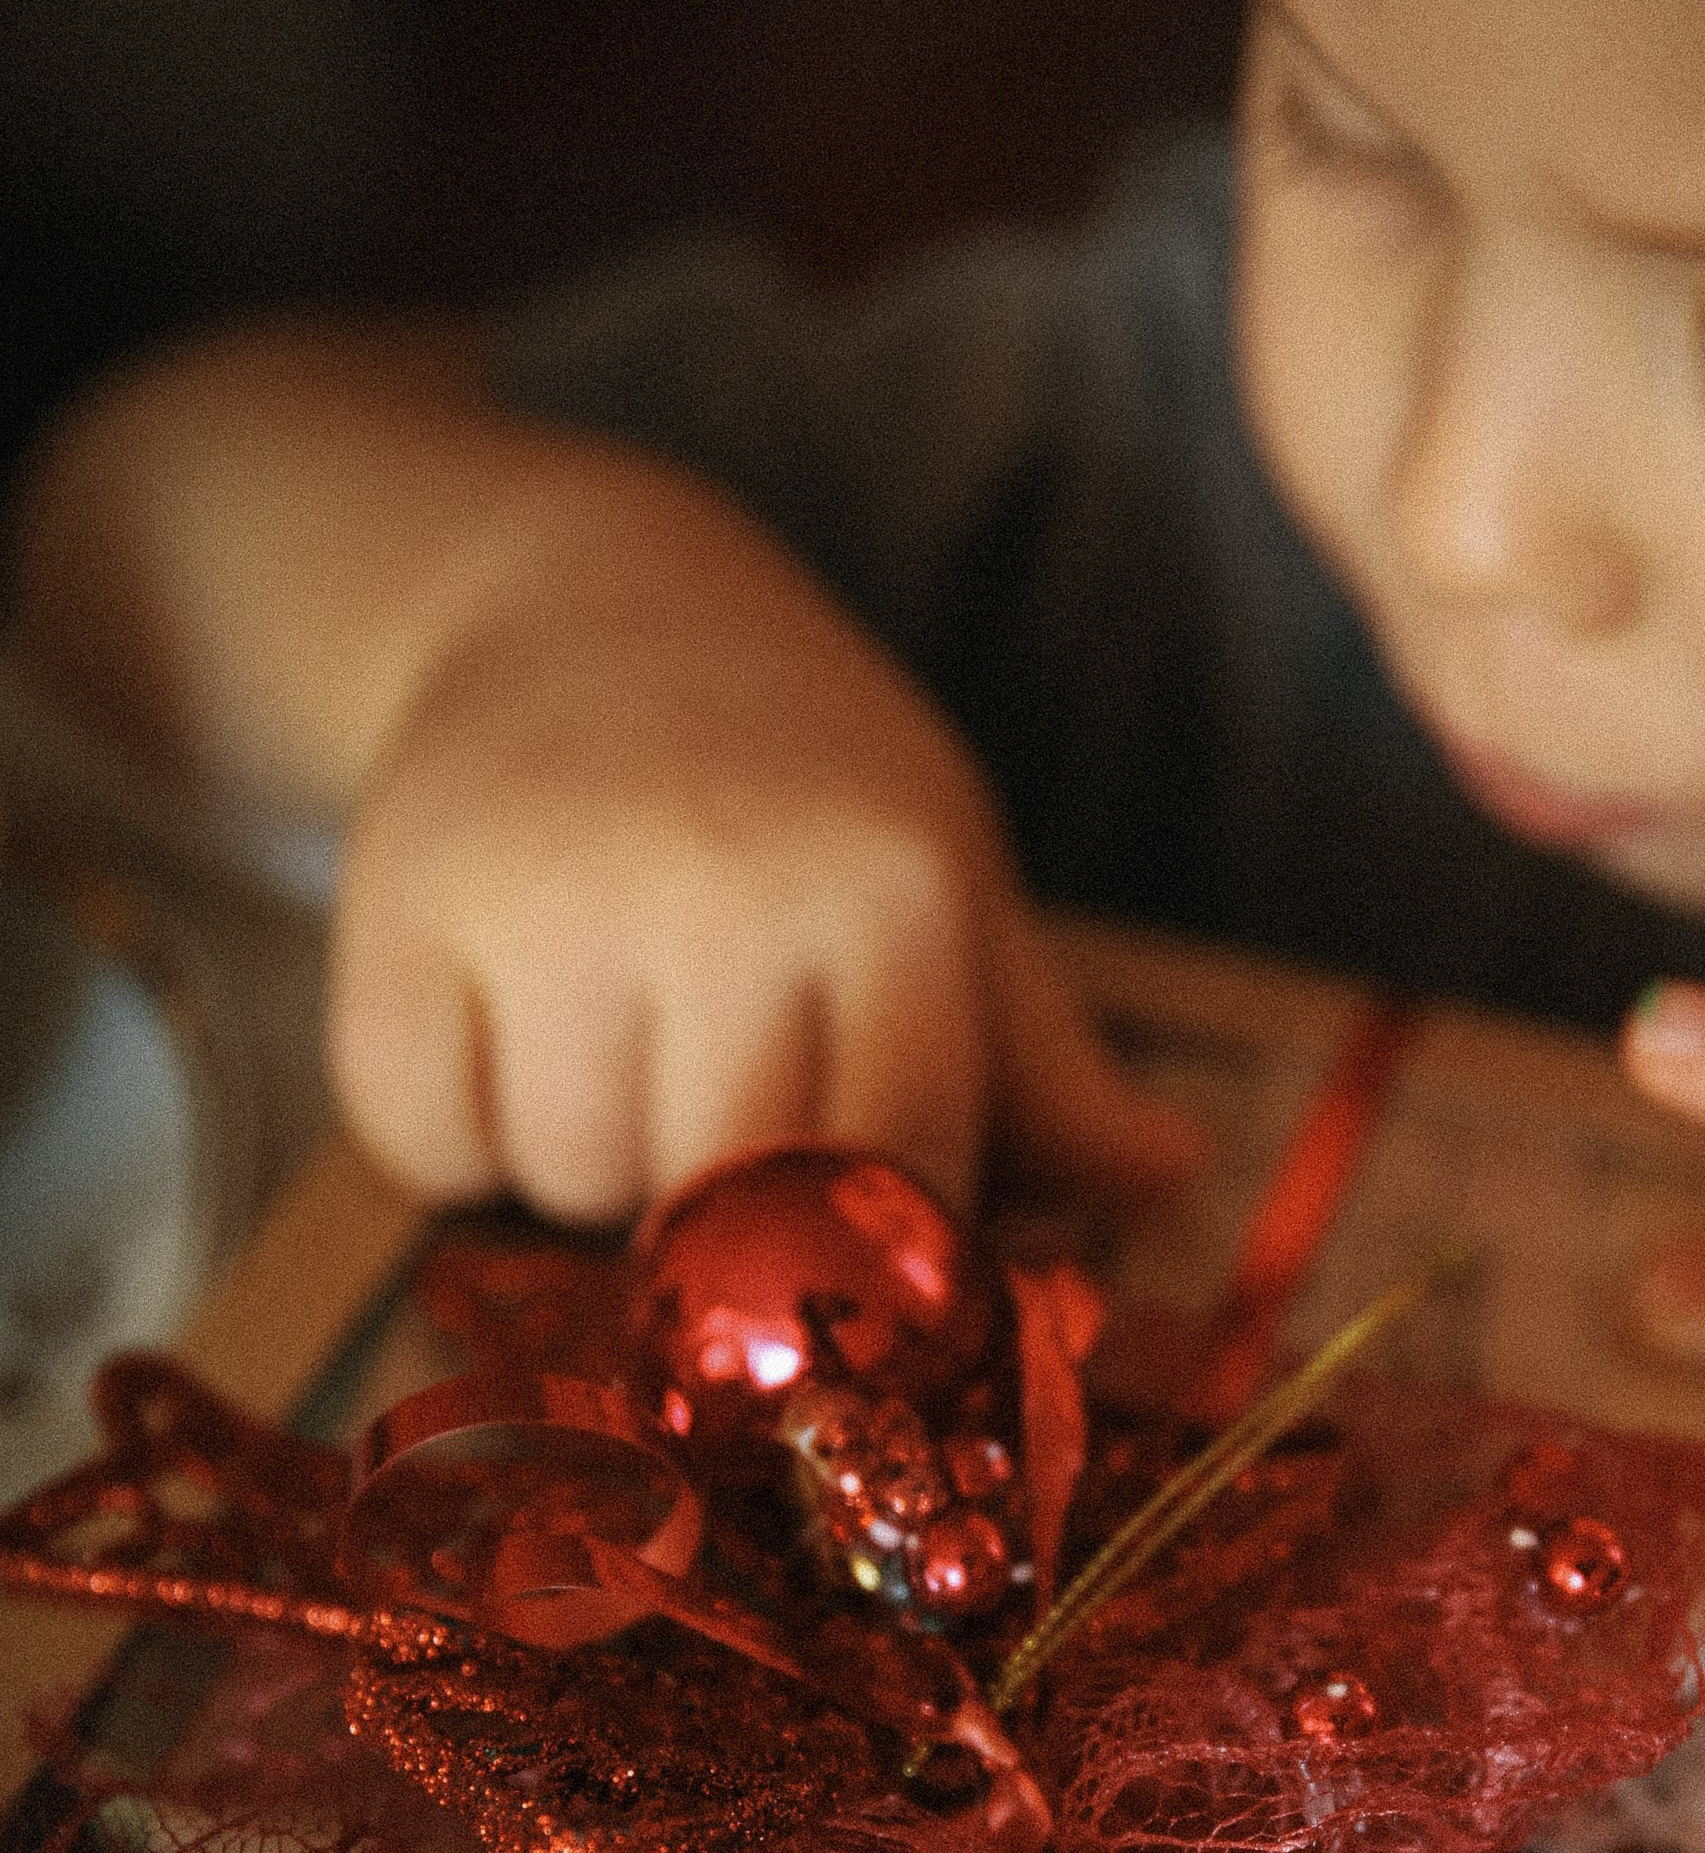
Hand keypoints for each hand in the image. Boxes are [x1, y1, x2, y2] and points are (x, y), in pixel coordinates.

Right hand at [326, 526, 1199, 1225]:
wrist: (583, 602)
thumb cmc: (803, 777)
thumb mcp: (947, 882)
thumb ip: (1040, 1064)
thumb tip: (1168, 1181)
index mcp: (884, 890)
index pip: (893, 1177)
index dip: (869, 1250)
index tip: (849, 1250)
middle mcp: (714, 885)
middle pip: (718, 1213)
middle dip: (719, 1213)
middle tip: (719, 1102)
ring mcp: (539, 897)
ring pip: (564, 1185)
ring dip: (586, 1165)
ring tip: (615, 1033)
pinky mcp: (387, 909)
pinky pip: (422, 1145)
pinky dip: (454, 1129)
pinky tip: (505, 1021)